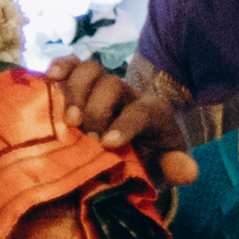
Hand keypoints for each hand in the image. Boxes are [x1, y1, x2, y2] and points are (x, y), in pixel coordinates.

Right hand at [50, 50, 197, 188]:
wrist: (128, 153)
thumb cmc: (144, 162)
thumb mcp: (162, 168)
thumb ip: (174, 167)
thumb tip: (188, 171)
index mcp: (152, 113)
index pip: (140, 111)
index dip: (124, 124)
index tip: (108, 144)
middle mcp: (127, 95)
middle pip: (112, 86)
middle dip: (97, 111)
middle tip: (86, 137)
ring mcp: (101, 88)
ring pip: (91, 70)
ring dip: (76, 91)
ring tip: (68, 119)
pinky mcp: (79, 87)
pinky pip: (71, 67)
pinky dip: (61, 67)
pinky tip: (50, 77)